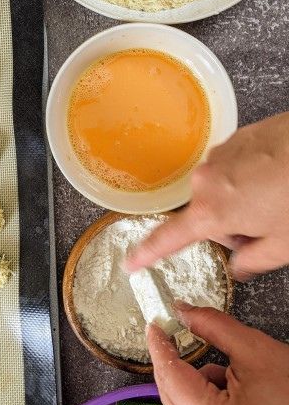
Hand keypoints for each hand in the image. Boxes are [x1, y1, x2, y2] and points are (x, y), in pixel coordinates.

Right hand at [125, 112, 288, 279]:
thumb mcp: (284, 244)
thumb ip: (254, 261)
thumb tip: (241, 265)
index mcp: (212, 212)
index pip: (169, 239)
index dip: (148, 253)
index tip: (131, 262)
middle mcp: (206, 181)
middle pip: (205, 215)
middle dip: (229, 226)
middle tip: (264, 226)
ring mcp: (219, 156)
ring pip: (220, 191)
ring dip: (239, 200)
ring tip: (274, 197)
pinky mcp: (234, 139)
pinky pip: (231, 168)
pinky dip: (247, 178)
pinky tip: (274, 177)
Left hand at [148, 302, 288, 404]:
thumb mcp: (258, 351)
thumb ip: (214, 326)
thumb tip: (184, 312)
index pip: (170, 376)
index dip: (159, 346)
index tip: (154, 327)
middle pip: (171, 396)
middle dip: (176, 365)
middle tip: (182, 340)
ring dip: (195, 386)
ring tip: (233, 379)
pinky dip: (206, 403)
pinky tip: (234, 397)